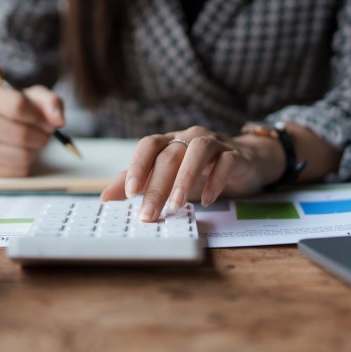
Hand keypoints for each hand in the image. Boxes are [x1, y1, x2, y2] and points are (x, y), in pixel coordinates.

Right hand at [0, 83, 65, 176]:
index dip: (40, 117)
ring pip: (20, 155)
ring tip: (32, 142)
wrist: (7, 125)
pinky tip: (22, 152)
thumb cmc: (23, 109)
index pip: (18, 107)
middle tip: (44, 134)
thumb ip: (52, 103)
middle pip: (20, 134)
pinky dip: (27, 164)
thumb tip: (58, 121)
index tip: (47, 121)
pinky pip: (17, 171)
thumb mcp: (38, 97)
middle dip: (40, 136)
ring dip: (35, 150)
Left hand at [100, 125, 284, 221]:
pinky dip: (215, 179)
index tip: (130, 193)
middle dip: (157, 186)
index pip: (149, 145)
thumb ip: (137, 184)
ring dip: (185, 178)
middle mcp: (189, 137)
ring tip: (176, 204)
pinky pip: (226, 161)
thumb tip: (105, 197)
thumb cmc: (199, 171)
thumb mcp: (167, 178)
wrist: (245, 161)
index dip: (138, 165)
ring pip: (197, 150)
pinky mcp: (236, 154)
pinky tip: (208, 199)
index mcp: (169, 142)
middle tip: (149, 214)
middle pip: (170, 155)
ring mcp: (214, 143)